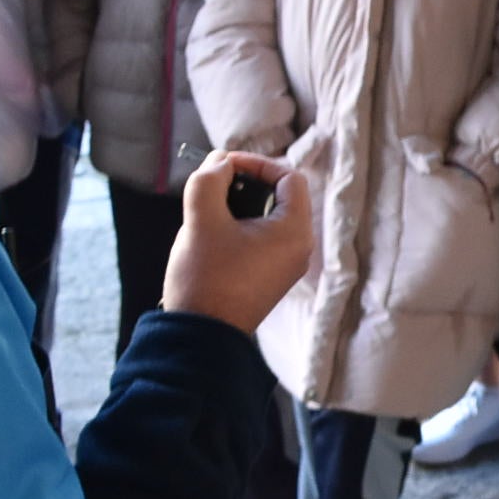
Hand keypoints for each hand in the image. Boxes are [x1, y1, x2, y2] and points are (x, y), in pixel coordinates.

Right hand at [162, 150, 314, 333]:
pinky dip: (239, 228)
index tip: (224, 165)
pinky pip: (262, 239)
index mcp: (295, 232)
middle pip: (280, 196)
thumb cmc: (204, 278)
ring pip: (268, 217)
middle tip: (212, 189)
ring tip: (207, 214)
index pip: (289, 177)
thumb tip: (220, 162)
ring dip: (238, 207)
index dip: (257, 163)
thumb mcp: (201, 218)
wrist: (199, 336)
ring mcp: (286, 266)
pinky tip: (211, 238)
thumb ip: (209, 179)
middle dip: (244, 185)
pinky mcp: (271, 278)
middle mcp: (300, 249)